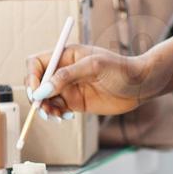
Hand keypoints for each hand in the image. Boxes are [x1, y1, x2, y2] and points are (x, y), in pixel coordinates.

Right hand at [25, 43, 153, 116]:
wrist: (140, 85)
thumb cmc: (120, 69)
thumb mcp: (93, 67)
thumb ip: (66, 76)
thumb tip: (42, 90)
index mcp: (65, 55)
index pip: (36, 63)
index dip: (31, 77)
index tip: (36, 92)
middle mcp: (64, 71)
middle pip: (37, 83)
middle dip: (37, 96)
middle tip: (44, 109)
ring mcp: (69, 87)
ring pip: (45, 99)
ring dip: (45, 109)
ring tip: (57, 116)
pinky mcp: (75, 102)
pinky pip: (56, 109)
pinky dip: (55, 115)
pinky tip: (66, 118)